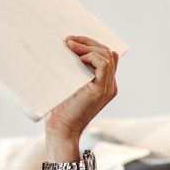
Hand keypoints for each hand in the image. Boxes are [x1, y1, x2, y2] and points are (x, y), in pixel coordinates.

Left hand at [42, 36, 117, 151]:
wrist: (60, 130)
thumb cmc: (60, 110)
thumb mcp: (68, 86)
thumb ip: (74, 71)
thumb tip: (66, 48)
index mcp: (104, 84)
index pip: (106, 56)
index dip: (92, 44)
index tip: (72, 40)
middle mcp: (110, 86)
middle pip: (108, 52)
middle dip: (89, 41)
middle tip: (69, 39)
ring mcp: (108, 88)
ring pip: (107, 55)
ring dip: (88, 46)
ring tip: (69, 45)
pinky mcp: (101, 91)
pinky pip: (104, 65)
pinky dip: (91, 56)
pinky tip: (78, 57)